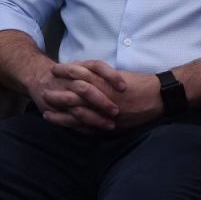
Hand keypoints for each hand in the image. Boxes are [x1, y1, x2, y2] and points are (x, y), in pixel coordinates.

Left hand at [43, 61, 163, 131]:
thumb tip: (82, 72)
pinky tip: (64, 127)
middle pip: (73, 96)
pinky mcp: (108, 126)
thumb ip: (100, 75)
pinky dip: (74, 128)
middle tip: (43, 94)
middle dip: (57, 96)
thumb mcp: (117, 74)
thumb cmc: (138, 83)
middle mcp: (102, 97)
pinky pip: (88, 129)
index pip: (79, 75)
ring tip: (46, 115)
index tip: (54, 70)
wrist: (157, 97)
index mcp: (104, 82)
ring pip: (77, 115)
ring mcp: (104, 114)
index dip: (65, 73)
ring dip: (60, 115)